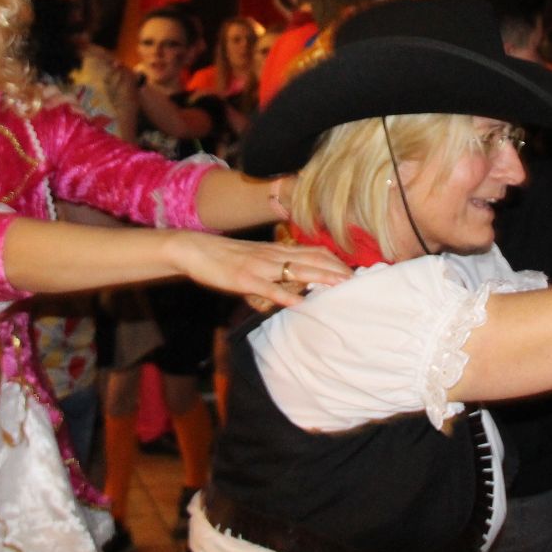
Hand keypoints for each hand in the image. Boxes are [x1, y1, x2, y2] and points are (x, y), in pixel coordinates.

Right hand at [171, 235, 349, 309]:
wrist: (196, 249)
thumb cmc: (225, 256)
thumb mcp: (255, 257)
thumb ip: (275, 265)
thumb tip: (294, 277)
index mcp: (276, 250)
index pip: (313, 251)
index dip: (334, 260)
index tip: (352, 270)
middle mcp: (273, 255)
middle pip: (312, 259)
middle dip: (335, 270)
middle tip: (356, 281)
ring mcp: (260, 266)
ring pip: (296, 269)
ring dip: (320, 278)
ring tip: (340, 286)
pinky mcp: (245, 279)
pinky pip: (269, 288)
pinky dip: (286, 295)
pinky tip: (300, 303)